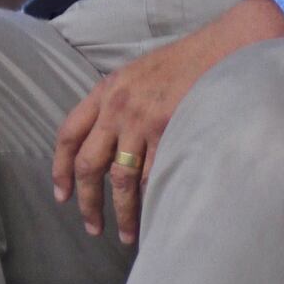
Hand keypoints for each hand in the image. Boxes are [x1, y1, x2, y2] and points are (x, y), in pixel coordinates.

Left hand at [52, 0, 283, 244]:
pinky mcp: (168, 131)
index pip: (69, 134)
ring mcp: (141, 120)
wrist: (223, 48)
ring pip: (120, 179)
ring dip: (122, 212)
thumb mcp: (139, 74)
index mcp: (106, 91)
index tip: (62, 195)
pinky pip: (152, 176)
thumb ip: (119, 103)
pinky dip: (150, 200)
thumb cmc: (185, 63)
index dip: (60, 169)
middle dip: (87, 202)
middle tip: (92, 227)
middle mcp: (117, 107)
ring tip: (125, 235)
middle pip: (89, 164)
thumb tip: (109, 144)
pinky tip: (153, 215)